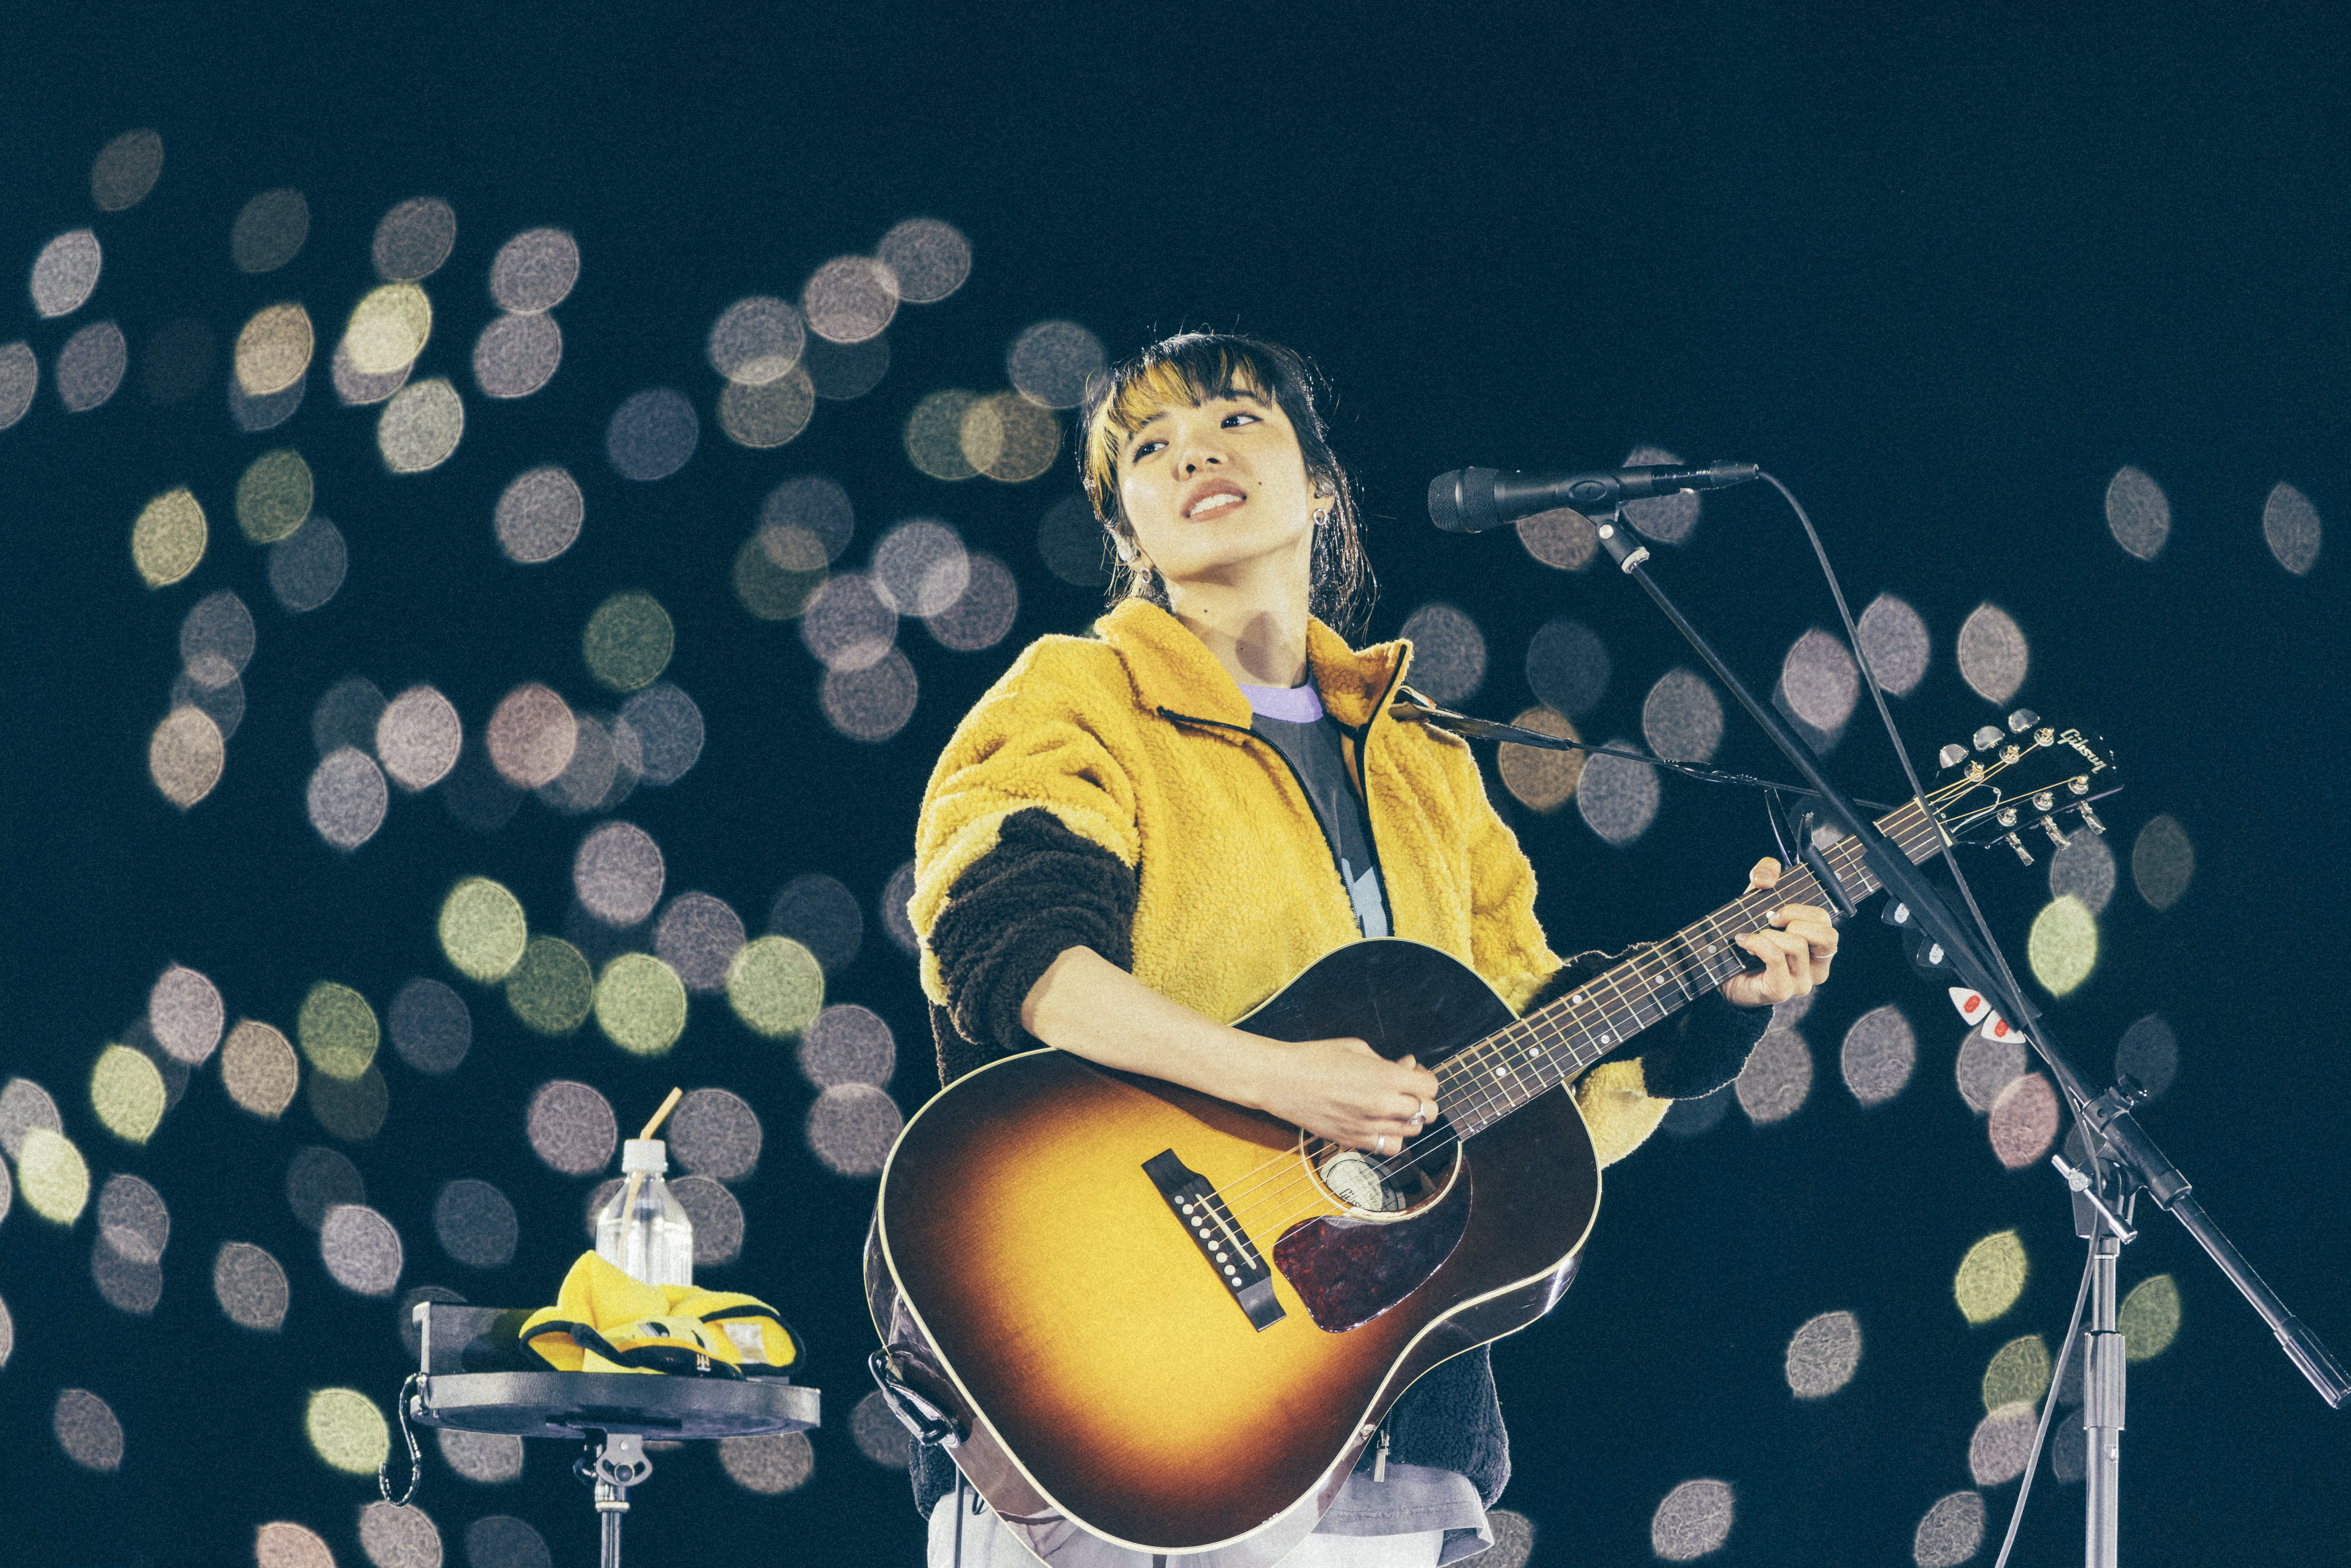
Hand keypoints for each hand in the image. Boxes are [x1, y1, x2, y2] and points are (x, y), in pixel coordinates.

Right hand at [1242, 1034, 1440, 1153]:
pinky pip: (1388, 1147)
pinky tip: (1379, 1124)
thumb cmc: (1316, 1058)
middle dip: (1421, 1099)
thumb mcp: (1357, 1048)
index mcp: (1387, 1077)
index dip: (1425, 1078)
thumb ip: (1388, 1062)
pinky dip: (1390, 1137)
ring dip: (1408, 1119)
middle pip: (1428, 1112)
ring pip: (1412, 1132)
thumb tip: (1408, 1069)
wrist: (1281, 1080)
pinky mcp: (1354, 1141)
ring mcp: (1369, 1127)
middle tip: (1406, 1090)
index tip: (1414, 1073)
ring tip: (1392, 1107)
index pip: (1431, 1087)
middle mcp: (1383, 1105)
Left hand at [1721, 857, 1838, 1008]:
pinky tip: (1744, 942)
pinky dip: (1757, 943)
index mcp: (1818, 947)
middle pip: (1826, 935)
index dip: (1801, 909)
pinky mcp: (1782, 990)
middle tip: (1769, 921)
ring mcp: (1802, 982)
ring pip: (1797, 945)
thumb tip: (1768, 877)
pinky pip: (1775, 957)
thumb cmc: (1748, 937)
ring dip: (1769, 934)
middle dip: (1793, 919)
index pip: (1826, 921)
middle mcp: (1817, 967)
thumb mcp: (1757, 898)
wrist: (1721, 971)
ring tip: (1753, 937)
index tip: (1776, 912)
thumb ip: (1766, 874)